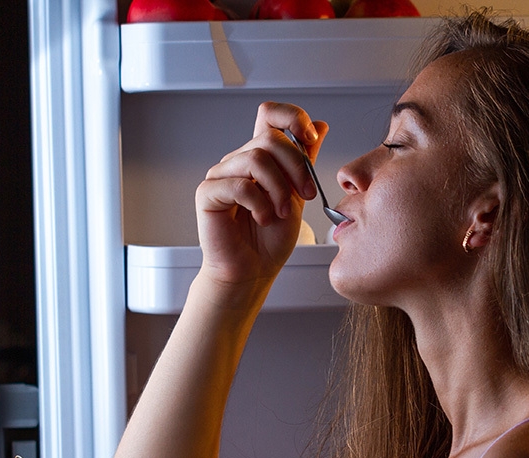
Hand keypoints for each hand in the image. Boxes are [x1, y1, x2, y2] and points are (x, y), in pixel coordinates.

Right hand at [195, 102, 328, 298]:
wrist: (252, 271)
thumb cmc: (269, 241)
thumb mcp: (298, 196)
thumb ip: (305, 162)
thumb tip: (320, 125)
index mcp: (259, 158)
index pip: (270, 115)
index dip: (292, 117)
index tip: (311, 139)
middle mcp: (238, 161)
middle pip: (270, 139)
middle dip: (296, 167)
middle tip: (306, 195)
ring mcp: (221, 176)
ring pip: (256, 159)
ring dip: (278, 189)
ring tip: (281, 213)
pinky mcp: (208, 194)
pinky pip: (239, 185)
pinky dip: (259, 203)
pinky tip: (263, 218)